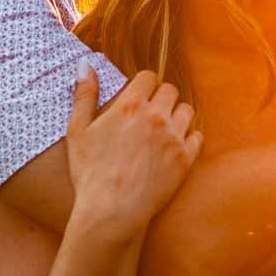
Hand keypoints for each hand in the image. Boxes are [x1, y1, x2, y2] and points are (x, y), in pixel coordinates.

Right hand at [67, 64, 201, 238]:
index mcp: (130, 105)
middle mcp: (156, 116)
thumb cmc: (90, 173)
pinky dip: (189, 138)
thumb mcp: (77, 131)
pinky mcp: (186, 159)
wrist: (112, 211)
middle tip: (150, 115)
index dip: (143, 85)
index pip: (149, 76)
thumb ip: (84, 95)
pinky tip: (175, 147)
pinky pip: (198, 136)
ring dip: (177, 115)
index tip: (139, 97)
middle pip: (170, 90)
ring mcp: (174, 138)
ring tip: (164, 130)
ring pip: (187, 110)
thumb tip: (85, 64)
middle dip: (161, 98)